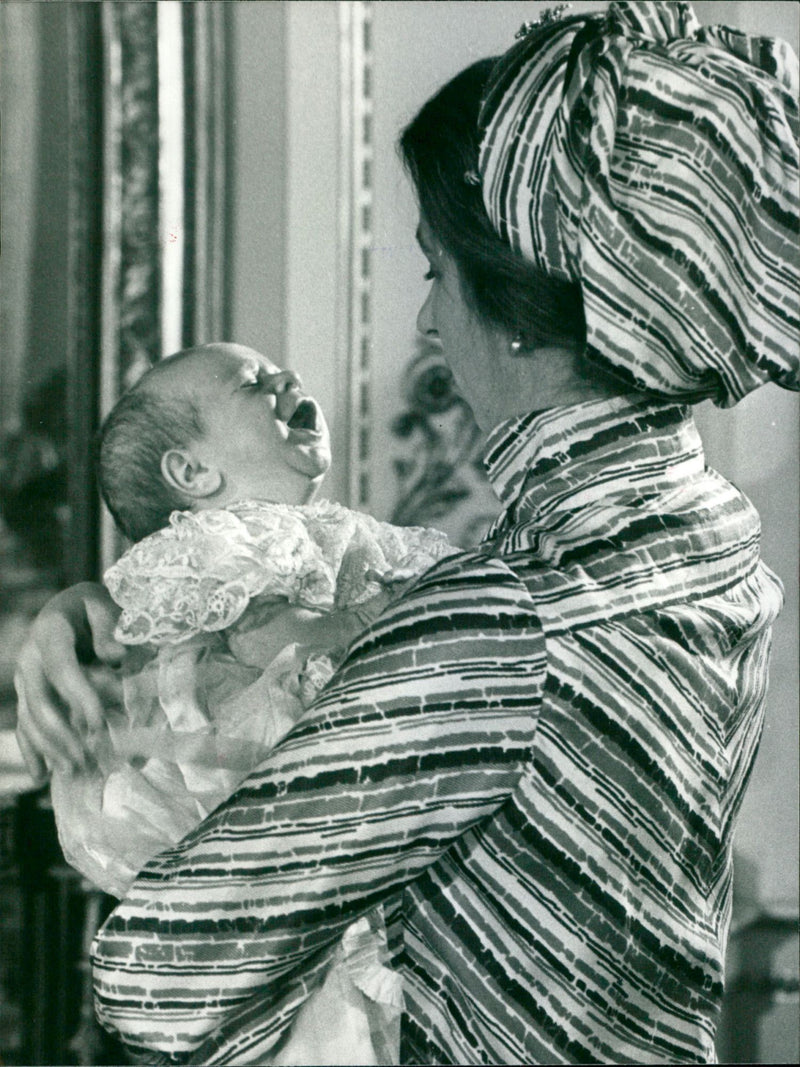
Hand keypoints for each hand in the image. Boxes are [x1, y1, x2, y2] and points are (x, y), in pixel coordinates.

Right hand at [14, 582, 124, 781]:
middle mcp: (30, 657)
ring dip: (50, 748)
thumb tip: (116, 654)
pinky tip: (41, 775)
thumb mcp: (105, 605)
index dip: (79, 697)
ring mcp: (25, 678)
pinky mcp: (27, 694)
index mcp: (50, 632)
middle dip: (62, 734)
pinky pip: (24, 725)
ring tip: (74, 770)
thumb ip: (110, 627)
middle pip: (39, 702)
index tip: (98, 723)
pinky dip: (32, 750)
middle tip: (87, 758)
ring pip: (30, 719)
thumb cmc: (95, 608)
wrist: (72, 608)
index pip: (61, 668)